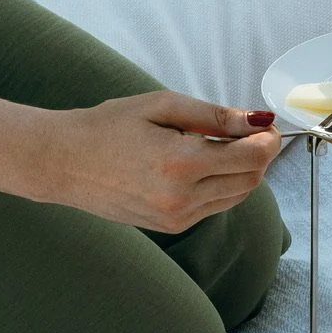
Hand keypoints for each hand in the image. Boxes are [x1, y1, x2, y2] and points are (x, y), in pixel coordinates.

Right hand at [44, 92, 283, 233]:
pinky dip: (220, 185)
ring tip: (215, 145)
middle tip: (245, 131)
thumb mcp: (162, 106)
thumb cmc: (107, 127)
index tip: (266, 125)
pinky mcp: (172, 226)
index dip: (268, 141)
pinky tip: (198, 165)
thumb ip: (215, 116)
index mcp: (181, 164)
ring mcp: (177, 217)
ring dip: (240, 171)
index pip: (251, 158)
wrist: (63, 162)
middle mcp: (182, 198)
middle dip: (258, 155)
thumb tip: (258, 120)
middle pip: (250, 180)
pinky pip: (214, 206)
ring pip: (236, 195)